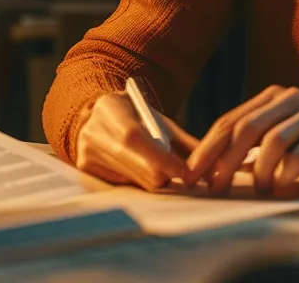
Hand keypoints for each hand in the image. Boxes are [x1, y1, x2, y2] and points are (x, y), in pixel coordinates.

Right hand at [73, 90, 198, 191]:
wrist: (96, 116)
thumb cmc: (135, 116)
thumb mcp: (157, 119)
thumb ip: (183, 141)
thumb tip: (212, 165)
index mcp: (110, 111)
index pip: (135, 139)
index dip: (162, 159)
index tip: (185, 172)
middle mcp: (93, 134)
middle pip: (137, 168)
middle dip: (165, 174)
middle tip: (178, 172)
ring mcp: (86, 155)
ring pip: (135, 183)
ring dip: (154, 180)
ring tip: (161, 169)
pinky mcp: (86, 172)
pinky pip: (125, 187)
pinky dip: (139, 182)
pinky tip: (140, 170)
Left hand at [186, 86, 298, 195]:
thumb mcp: (273, 132)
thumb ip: (245, 143)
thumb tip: (203, 172)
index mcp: (266, 98)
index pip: (228, 122)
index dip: (206, 150)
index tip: (191, 176)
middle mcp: (287, 99)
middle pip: (248, 129)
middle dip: (227, 161)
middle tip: (217, 188)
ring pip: (275, 140)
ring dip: (260, 170)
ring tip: (260, 189)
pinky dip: (288, 171)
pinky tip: (281, 184)